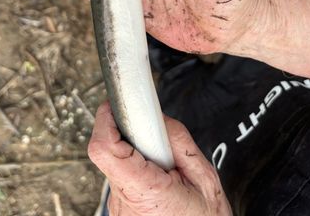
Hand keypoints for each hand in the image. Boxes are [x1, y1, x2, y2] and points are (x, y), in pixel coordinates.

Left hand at [89, 102, 231, 215]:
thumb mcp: (205, 178)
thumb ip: (179, 142)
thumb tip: (157, 117)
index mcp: (144, 191)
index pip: (104, 148)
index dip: (107, 120)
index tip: (116, 104)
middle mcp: (122, 201)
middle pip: (112, 151)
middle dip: (135, 137)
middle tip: (163, 146)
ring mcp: (118, 207)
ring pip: (119, 164)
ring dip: (140, 157)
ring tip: (169, 172)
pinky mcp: (121, 207)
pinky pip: (124, 178)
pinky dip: (141, 171)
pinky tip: (162, 182)